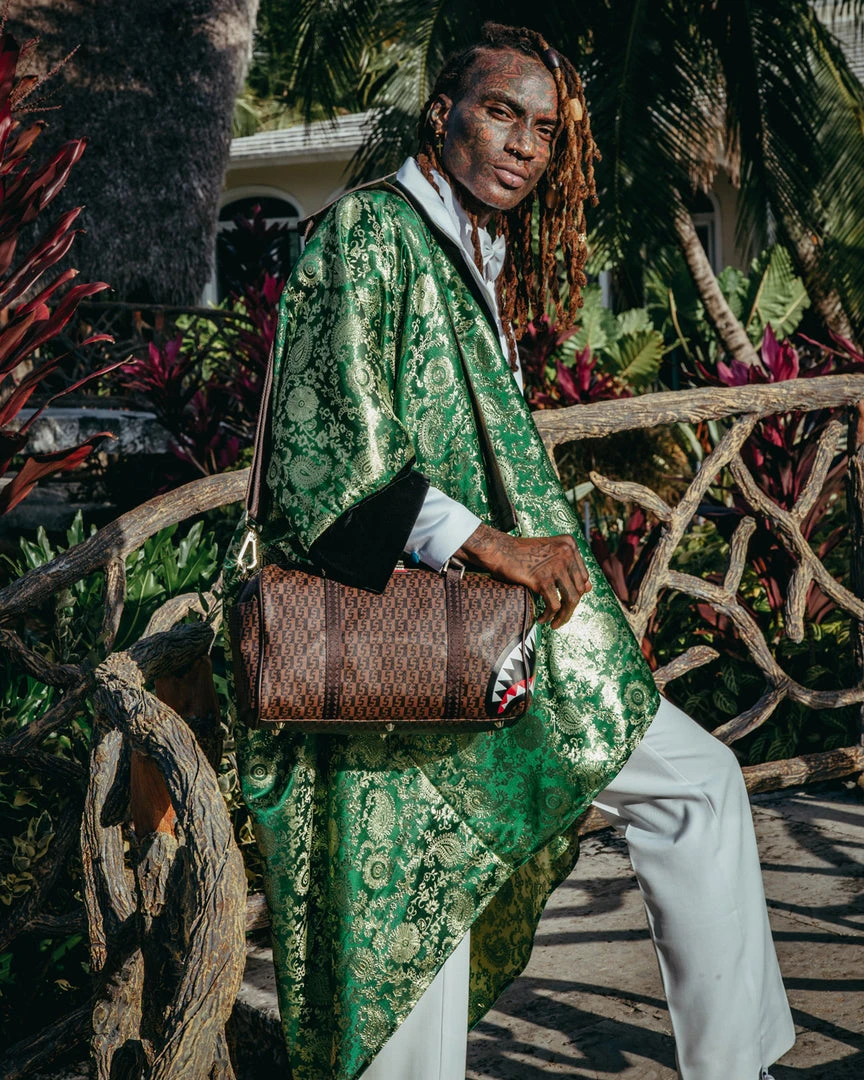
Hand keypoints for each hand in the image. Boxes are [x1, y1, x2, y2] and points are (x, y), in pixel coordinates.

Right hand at [454, 524, 590, 628]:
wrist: (498, 550)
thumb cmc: (521, 553)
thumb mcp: (549, 553)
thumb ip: (568, 566)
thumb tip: (589, 588)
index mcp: (569, 544)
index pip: (583, 575)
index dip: (577, 591)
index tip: (567, 602)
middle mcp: (566, 553)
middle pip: (579, 589)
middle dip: (570, 607)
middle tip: (560, 616)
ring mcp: (555, 566)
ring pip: (570, 600)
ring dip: (564, 616)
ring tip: (555, 623)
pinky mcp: (542, 579)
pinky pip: (554, 605)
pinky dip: (549, 615)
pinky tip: (543, 618)